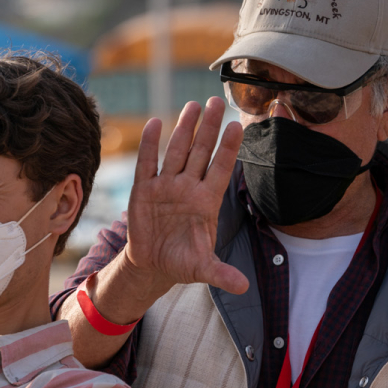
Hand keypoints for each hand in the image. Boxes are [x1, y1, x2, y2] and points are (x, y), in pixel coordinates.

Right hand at [125, 97, 248, 295]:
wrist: (152, 265)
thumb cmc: (182, 263)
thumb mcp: (202, 270)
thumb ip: (221, 273)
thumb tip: (243, 287)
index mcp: (206, 202)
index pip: (221, 169)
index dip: (228, 149)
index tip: (237, 126)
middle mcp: (188, 188)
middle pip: (201, 152)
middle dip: (208, 128)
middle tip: (216, 101)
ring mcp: (166, 186)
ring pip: (177, 152)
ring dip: (184, 130)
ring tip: (192, 105)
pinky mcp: (144, 190)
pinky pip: (148, 164)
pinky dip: (150, 146)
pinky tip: (155, 123)